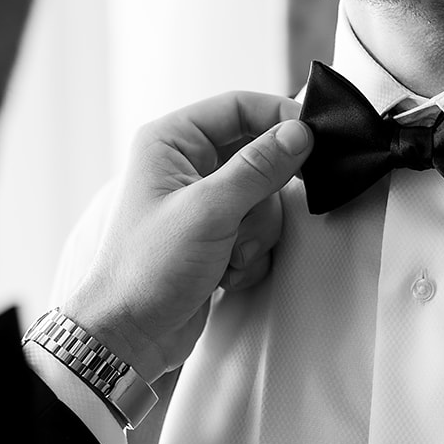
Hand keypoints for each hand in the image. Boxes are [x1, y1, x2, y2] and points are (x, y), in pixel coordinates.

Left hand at [65, 91, 311, 383]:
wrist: (130, 336)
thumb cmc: (148, 270)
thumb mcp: (210, 211)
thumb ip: (259, 168)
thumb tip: (300, 133)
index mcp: (171, 141)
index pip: (239, 107)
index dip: (279, 118)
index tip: (313, 140)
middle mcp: (185, 166)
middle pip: (259, 157)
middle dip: (262, 198)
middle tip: (248, 223)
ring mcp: (203, 204)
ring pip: (264, 200)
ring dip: (256, 235)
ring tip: (228, 259)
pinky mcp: (216, 237)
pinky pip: (258, 232)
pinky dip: (250, 256)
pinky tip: (225, 276)